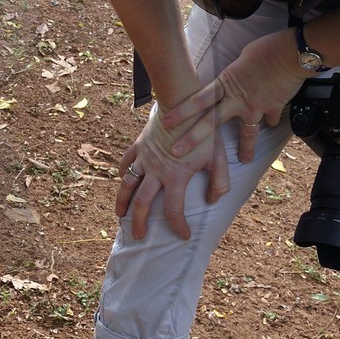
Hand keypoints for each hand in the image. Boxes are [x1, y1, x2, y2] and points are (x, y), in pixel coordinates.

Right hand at [116, 106, 229, 240]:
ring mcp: (144, 159)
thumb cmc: (202, 128)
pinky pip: (126, 164)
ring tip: (120, 215)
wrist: (182, 101)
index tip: (184, 235)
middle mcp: (156, 171)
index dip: (179, 227)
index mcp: (176, 176)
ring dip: (122, 203)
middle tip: (140, 237)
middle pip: (142, 204)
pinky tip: (124, 181)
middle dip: (140, 223)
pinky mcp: (138, 147)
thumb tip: (213, 201)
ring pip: (127, 186)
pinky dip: (124, 174)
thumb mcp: (217, 156)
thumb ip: (219, 181)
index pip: (174, 211)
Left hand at [163, 31, 306, 161]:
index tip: (166, 122)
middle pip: (211, 122)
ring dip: (246, 148)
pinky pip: (270, 119)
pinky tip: (271, 125)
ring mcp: (256, 107)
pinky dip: (271, 121)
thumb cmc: (266, 49)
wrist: (292, 53)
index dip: (181, 112)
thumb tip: (231, 78)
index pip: (198, 100)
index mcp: (226, 84)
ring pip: (248, 133)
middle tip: (176, 151)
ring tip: (244, 160)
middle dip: (192, 138)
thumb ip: (232, 74)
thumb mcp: (241, 58)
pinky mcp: (273, 108)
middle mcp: (238, 99)